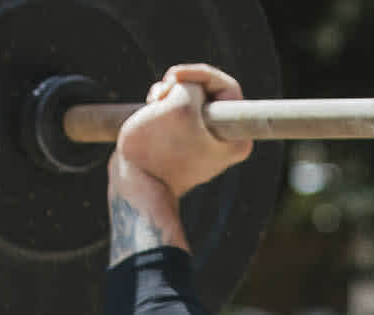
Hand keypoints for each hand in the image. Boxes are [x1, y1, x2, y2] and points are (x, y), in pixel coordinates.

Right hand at [112, 63, 252, 200]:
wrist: (136, 183)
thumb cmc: (159, 147)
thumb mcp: (181, 103)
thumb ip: (192, 84)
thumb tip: (190, 88)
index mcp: (237, 138)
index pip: (226, 86)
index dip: (200, 74)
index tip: (175, 78)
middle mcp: (226, 141)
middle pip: (207, 90)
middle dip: (181, 84)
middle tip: (162, 93)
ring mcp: (205, 141)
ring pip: (189, 97)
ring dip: (168, 92)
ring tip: (153, 103)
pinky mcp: (185, 141)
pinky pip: (178, 110)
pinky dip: (163, 103)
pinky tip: (151, 108)